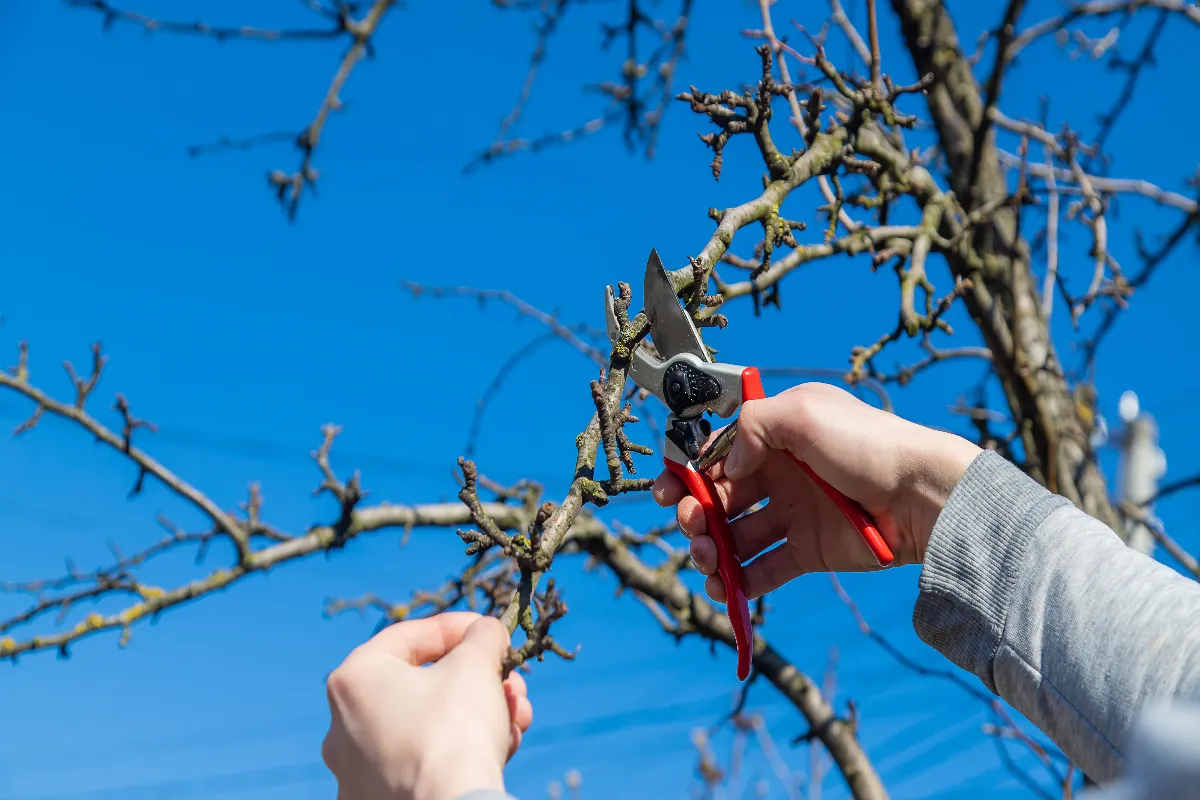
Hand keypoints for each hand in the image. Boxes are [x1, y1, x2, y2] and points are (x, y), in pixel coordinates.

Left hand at [321, 611, 532, 799]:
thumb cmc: (456, 726)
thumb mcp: (476, 662)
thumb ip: (482, 635)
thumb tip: (487, 631)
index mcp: (354, 679)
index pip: (410, 635)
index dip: (460, 627)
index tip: (492, 631)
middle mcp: (343, 724)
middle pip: (423, 684)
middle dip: (478, 679)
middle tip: (511, 681)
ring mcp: (356, 769)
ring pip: (428, 724)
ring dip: (479, 713)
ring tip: (517, 716)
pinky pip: (424, 762)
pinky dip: (461, 750)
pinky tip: (502, 747)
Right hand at [653, 383, 980, 602]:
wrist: (921, 495)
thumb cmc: (867, 443)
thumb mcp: (803, 412)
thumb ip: (752, 426)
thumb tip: (725, 466)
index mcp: (775, 435)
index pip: (716, 452)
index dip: (686, 471)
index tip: (666, 490)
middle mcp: (778, 474)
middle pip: (718, 497)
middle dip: (693, 512)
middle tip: (691, 523)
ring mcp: (792, 514)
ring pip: (734, 535)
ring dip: (709, 548)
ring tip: (707, 558)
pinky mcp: (807, 551)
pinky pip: (762, 569)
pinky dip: (739, 581)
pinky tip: (724, 586)